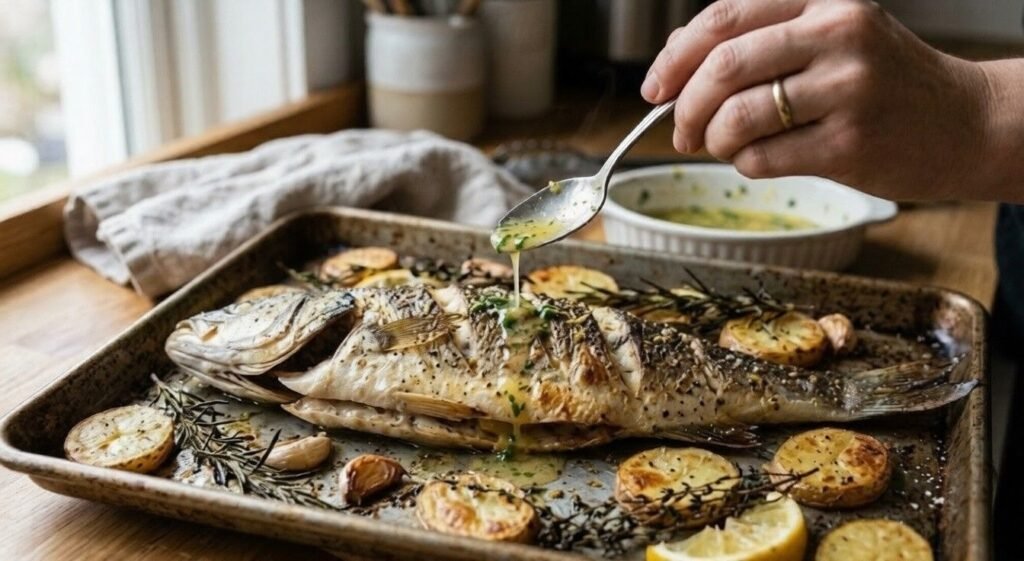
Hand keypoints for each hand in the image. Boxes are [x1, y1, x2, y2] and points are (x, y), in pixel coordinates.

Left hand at [642, 0, 1007, 201]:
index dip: (675, 57)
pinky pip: (762, 158)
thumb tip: (677, 63)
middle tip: (682, 130)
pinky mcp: (850, 144)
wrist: (965, 122)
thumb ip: (761, 42)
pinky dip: (744, 164)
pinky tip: (759, 159)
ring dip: (713, 141)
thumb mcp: (831, 39)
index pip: (724, 20)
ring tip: (724, 147)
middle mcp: (836, 37)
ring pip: (736, 118)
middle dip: (686, 108)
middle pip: (722, 68)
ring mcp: (847, 90)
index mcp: (823, 3)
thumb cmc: (884, 83)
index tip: (655, 89)